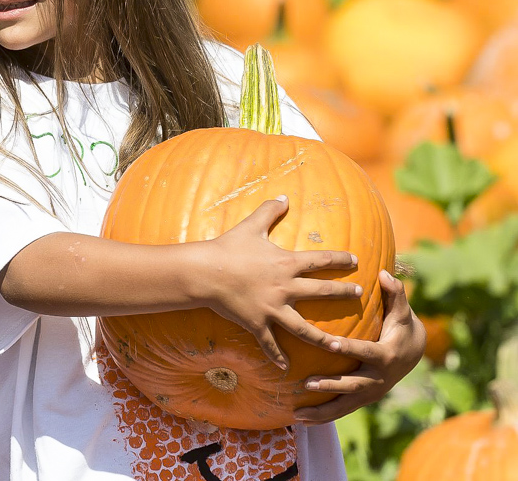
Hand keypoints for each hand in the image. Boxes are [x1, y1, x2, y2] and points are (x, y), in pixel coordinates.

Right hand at [206, 195, 360, 369]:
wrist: (205, 271)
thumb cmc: (228, 247)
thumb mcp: (250, 225)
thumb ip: (269, 210)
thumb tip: (284, 196)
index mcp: (286, 263)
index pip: (321, 261)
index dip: (340, 260)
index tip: (356, 261)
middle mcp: (285, 288)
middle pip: (321, 292)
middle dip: (343, 293)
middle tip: (360, 295)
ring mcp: (272, 308)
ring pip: (305, 329)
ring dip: (324, 339)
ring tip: (341, 346)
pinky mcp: (257, 323)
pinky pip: (270, 344)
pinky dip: (278, 357)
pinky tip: (287, 368)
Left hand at [292, 269, 427, 424]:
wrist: (413, 353)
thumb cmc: (401, 327)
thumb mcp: (402, 312)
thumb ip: (395, 294)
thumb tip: (385, 275)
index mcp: (386, 356)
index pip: (366, 352)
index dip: (350, 348)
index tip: (330, 344)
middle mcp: (378, 379)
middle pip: (353, 385)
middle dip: (331, 385)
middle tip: (307, 383)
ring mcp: (370, 392)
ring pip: (345, 405)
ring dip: (322, 410)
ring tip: (297, 413)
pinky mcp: (362, 399)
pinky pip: (341, 410)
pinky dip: (322, 416)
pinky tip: (299, 419)